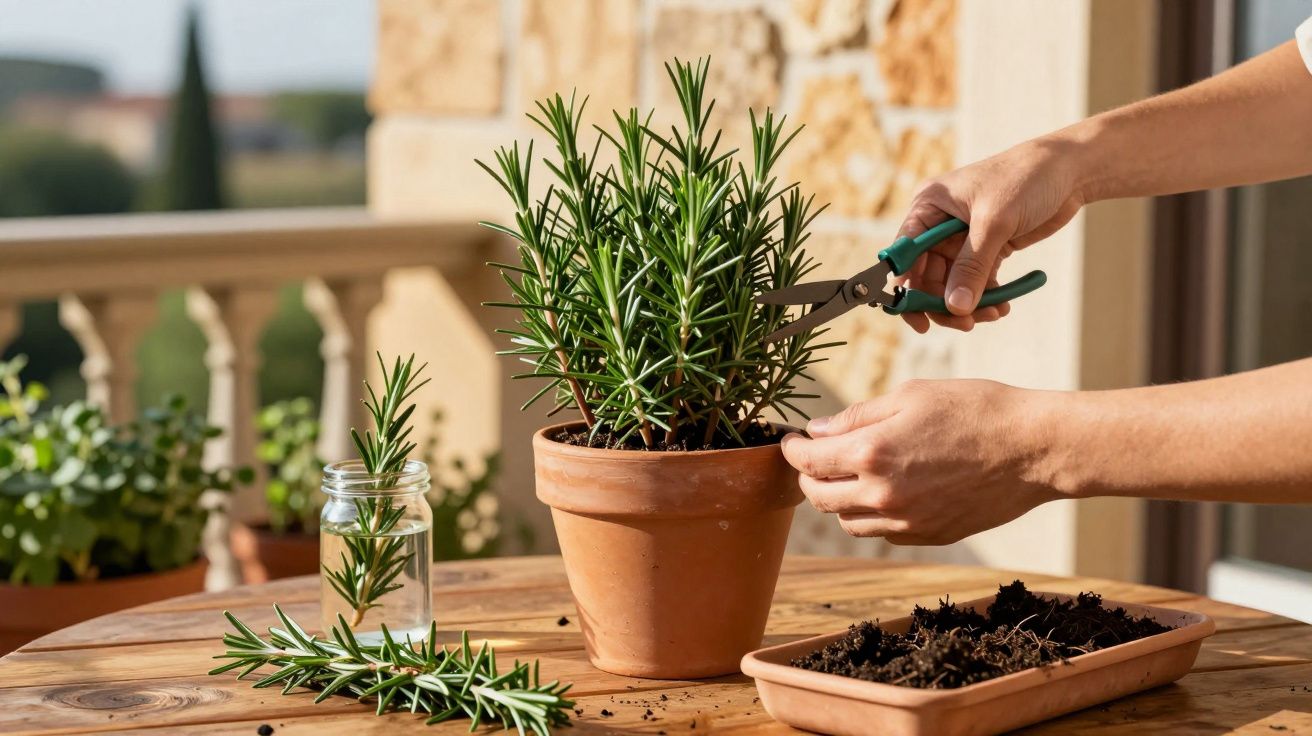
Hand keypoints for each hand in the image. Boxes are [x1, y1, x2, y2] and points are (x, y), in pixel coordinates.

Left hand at [780, 380, 1061, 544]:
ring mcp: (907, 522)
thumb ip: (857, 416)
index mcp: (872, 454)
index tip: (791, 441)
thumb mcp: (911, 396)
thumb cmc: (976, 410)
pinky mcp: (930, 536)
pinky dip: (872, 515)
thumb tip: (818, 431)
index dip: (793, 450)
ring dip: (838, 500)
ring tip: (848, 475)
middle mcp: (883, 495)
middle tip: (811, 459)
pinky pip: (883, 532)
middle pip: (820, 498)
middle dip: (808, 477)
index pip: (808, 461)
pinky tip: (884, 492)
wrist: (1034, 449)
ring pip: (848, 522)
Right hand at [896, 138, 1084, 332]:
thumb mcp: (994, 223)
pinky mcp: (987, 247)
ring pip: (953, 284)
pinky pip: (977, 281)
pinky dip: (987, 297)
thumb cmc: (1025, 179)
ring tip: (993, 313)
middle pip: (927, 275)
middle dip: (944, 301)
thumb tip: (954, 307)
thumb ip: (972, 267)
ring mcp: (962, 238)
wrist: (1070, 169)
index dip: (907, 288)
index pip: (906, 253)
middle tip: (966, 323)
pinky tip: (1002, 306)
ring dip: (969, 304)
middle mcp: (939, 223)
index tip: (918, 319)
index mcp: (928, 206)